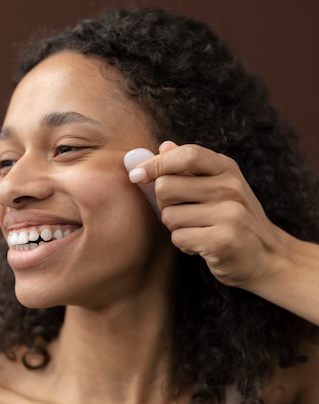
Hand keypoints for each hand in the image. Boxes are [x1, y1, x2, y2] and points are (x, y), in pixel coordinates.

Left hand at [128, 140, 282, 290]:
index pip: (187, 154)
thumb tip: (163, 146)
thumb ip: (190, 168)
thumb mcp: (219, 187)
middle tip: (182, 213)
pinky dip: (184, 245)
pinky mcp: (223, 240)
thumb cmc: (234, 219)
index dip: (156, 163)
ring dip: (175, 228)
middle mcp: (230, 187)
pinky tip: (202, 245)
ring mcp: (229, 214)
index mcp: (227, 169)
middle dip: (164, 204)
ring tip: (197, 230)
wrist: (267, 257)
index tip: (137, 175)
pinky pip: (179, 238)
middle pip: (166, 186)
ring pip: (169, 217)